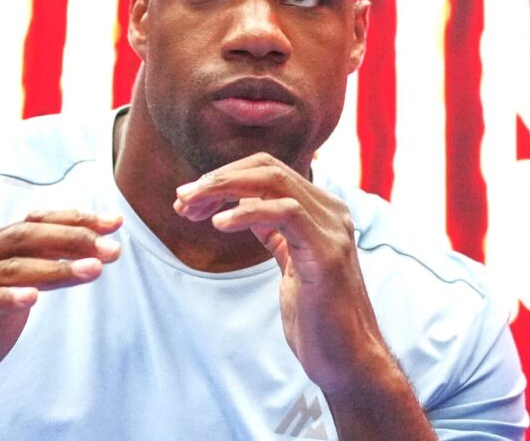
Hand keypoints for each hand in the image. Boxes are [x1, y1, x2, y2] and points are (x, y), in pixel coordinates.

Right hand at [0, 210, 121, 417]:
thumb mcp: (12, 296)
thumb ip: (39, 272)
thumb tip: (88, 253)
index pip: (35, 223)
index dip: (75, 220)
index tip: (113, 223)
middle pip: (26, 237)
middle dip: (73, 239)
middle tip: (111, 248)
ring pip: (10, 267)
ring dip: (55, 268)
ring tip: (91, 270)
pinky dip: (6, 297)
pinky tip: (33, 298)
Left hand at [173, 153, 381, 393]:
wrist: (347, 361)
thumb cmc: (317, 318)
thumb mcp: (289, 262)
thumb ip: (273, 230)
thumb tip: (242, 203)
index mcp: (321, 211)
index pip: (268, 170)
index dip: (225, 177)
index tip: (190, 199)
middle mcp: (331, 211)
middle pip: (267, 168)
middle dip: (218, 178)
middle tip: (182, 197)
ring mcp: (332, 230)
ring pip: (274, 182)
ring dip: (224, 188)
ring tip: (191, 207)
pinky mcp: (326, 253)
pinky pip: (285, 212)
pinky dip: (247, 213)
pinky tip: (219, 224)